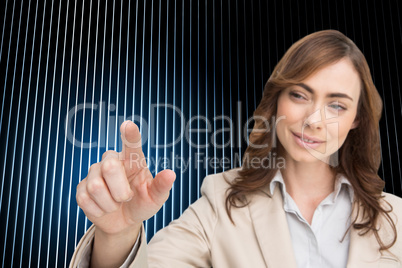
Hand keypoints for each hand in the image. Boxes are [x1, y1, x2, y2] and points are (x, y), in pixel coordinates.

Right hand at [76, 120, 175, 235]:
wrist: (124, 222)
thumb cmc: (142, 203)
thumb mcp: (155, 198)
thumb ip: (161, 186)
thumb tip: (170, 174)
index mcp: (132, 160)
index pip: (131, 144)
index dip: (129, 135)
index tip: (128, 125)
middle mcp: (112, 161)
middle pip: (109, 167)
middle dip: (120, 190)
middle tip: (126, 198)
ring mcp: (94, 173)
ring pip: (96, 187)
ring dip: (110, 204)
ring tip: (115, 204)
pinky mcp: (81, 188)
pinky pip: (85, 199)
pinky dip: (99, 210)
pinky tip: (104, 208)